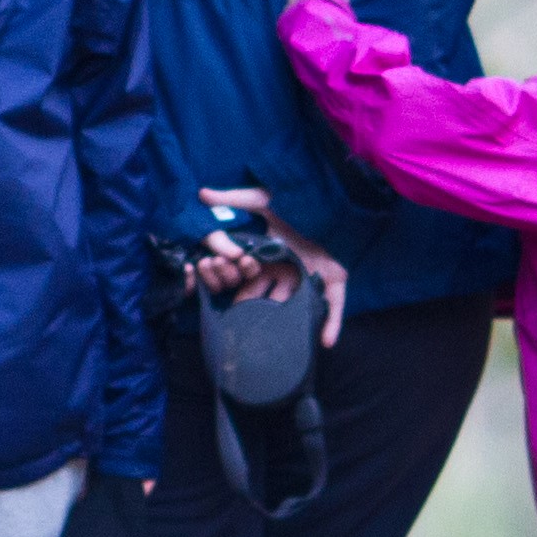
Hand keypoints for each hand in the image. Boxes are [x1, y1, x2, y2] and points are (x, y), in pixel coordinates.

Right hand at [198, 187, 351, 338]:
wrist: (331, 200)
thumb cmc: (293, 200)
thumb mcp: (260, 198)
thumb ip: (232, 199)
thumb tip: (201, 193)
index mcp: (270, 256)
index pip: (249, 278)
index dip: (239, 286)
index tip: (227, 296)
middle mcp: (289, 270)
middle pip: (271, 298)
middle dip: (260, 313)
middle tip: (246, 327)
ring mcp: (313, 277)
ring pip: (299, 307)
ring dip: (291, 325)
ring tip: (279, 343)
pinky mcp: (335, 279)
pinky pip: (334, 306)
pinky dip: (332, 324)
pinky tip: (326, 342)